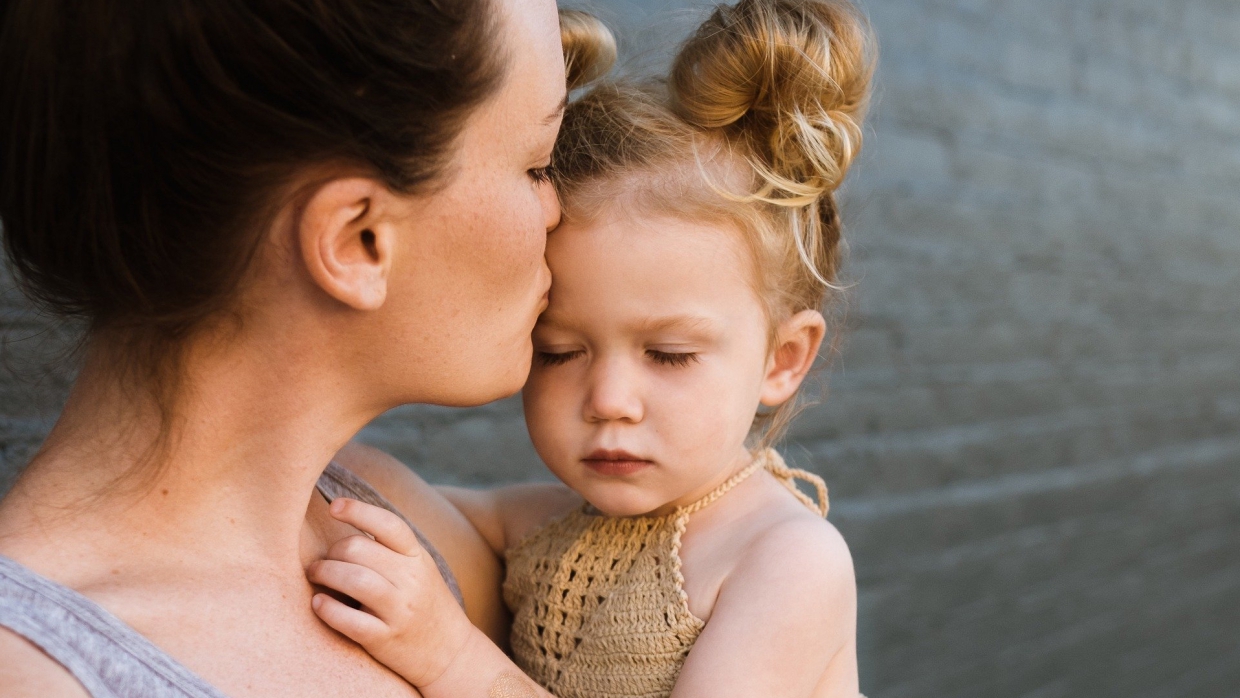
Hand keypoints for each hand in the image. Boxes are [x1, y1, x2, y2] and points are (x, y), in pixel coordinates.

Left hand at [307, 498, 473, 686]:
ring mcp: (399, 610)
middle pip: (359, 548)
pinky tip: (318, 603)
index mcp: (418, 557)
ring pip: (353, 579)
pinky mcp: (385, 639)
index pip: (388, 524)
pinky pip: (349, 620)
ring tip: (315, 575)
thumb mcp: (419, 569)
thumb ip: (390, 550)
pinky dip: (327, 608)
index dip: (358, 510)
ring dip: (324, 572)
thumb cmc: (425, 604)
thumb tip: (346, 526)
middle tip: (322, 561)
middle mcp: (411, 580)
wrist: (450, 652)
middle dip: (331, 551)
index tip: (334, 506)